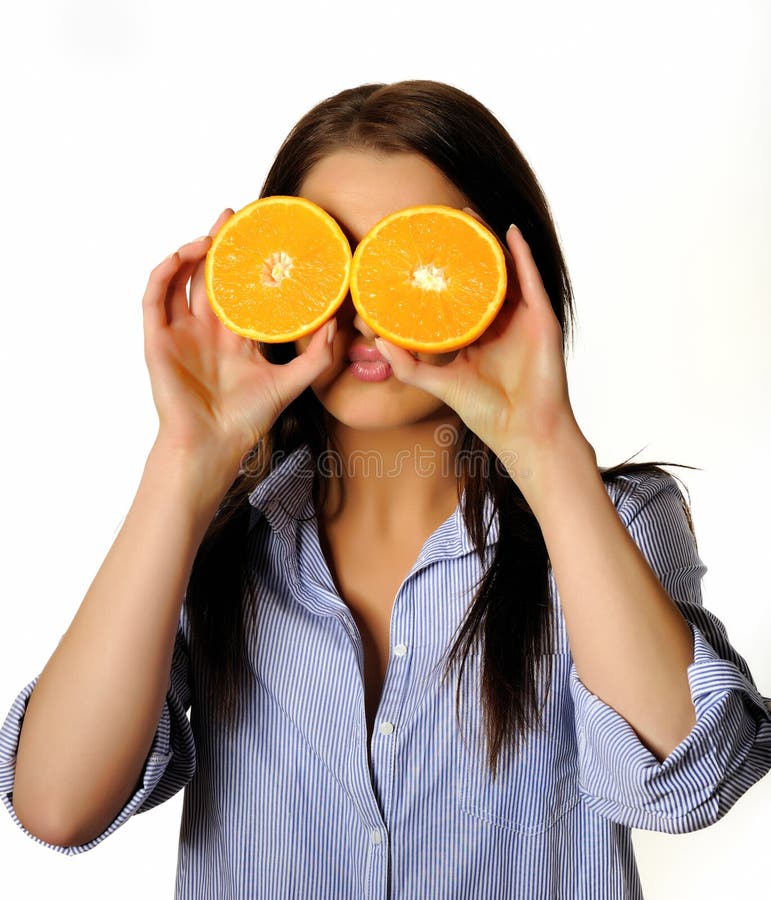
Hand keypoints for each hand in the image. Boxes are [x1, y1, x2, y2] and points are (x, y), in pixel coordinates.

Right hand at [142, 209, 335, 470]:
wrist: (213, 445)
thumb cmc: (247, 420)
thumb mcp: (290, 383)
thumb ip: (316, 357)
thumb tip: (336, 324)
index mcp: (234, 338)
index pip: (239, 289)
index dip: (246, 263)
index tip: (262, 236)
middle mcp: (206, 331)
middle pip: (209, 276)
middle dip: (219, 244)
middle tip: (234, 216)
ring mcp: (180, 334)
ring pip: (180, 280)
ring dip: (191, 253)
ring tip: (211, 233)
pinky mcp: (158, 341)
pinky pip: (155, 298)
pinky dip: (165, 273)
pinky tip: (183, 255)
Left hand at [373, 219, 587, 482]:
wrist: (523, 432)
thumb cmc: (488, 413)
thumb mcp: (440, 384)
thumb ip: (409, 367)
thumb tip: (378, 343)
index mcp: (480, 335)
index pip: (460, 296)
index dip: (445, 274)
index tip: (423, 251)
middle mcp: (502, 322)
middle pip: (482, 277)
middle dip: (465, 249)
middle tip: (443, 221)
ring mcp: (524, 319)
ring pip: (507, 271)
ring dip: (490, 242)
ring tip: (468, 216)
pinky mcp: (543, 320)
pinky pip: (531, 279)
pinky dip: (522, 254)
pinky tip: (508, 231)